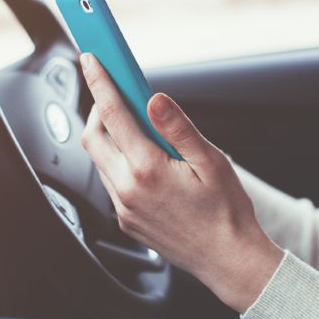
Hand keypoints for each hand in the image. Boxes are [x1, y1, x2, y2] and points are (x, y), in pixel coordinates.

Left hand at [79, 53, 282, 312]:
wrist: (228, 260)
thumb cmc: (226, 212)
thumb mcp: (212, 161)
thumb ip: (177, 127)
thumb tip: (154, 98)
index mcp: (148, 169)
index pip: (114, 114)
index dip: (100, 81)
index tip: (91, 59)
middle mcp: (128, 189)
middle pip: (94, 137)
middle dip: (98, 110)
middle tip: (115, 94)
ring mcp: (124, 208)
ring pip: (99, 161)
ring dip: (108, 138)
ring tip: (134, 126)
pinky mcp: (126, 221)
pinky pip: (110, 183)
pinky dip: (117, 163)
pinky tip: (142, 160)